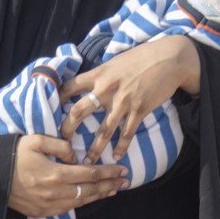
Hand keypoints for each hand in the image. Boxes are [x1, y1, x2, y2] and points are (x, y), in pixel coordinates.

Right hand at [8, 134, 128, 217]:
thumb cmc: (14, 154)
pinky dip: (83, 202)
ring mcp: (49, 205)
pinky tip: (91, 197)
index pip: (90, 174)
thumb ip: (60, 145)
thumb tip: (75, 155)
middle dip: (110, 184)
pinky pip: (69, 208)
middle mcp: (55, 193)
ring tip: (114, 189)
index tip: (122, 170)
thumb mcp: (35, 140)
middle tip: (126, 180)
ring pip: (81, 202)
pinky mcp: (43, 212)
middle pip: (90, 190)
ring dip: (100, 195)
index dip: (108, 172)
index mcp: (55, 174)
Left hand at [58, 35, 199, 164]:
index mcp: (99, 73)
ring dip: (94, 149)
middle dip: (68, 130)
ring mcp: (123, 100)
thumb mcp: (116, 61)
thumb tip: (89, 81)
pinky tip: (116, 157)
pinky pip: (127, 133)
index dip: (57, 99)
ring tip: (87, 162)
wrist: (169, 59)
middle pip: (79, 111)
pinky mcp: (139, 109)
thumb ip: (102, 73)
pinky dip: (121, 147)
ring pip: (103, 130)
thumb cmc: (142, 57)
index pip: (70, 86)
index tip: (50, 112)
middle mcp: (107, 88)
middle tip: (62, 144)